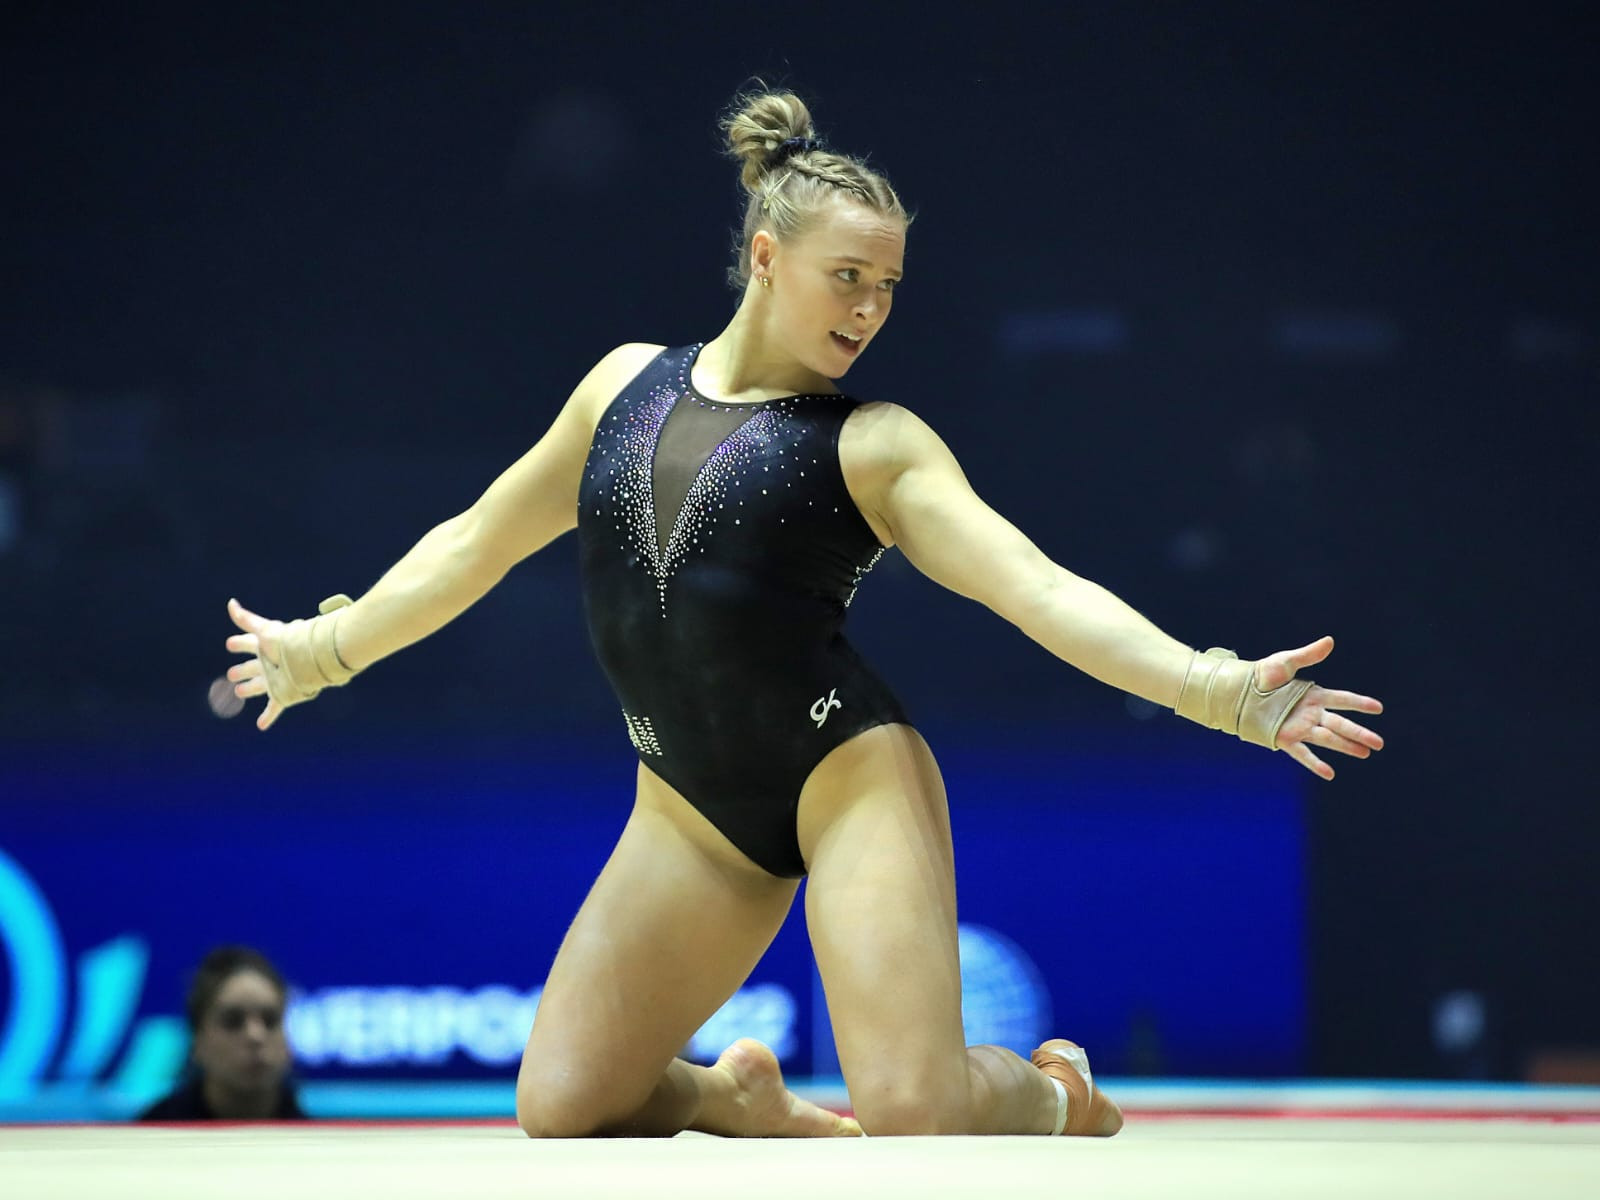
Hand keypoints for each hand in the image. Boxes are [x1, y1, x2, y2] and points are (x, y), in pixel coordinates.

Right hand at [224, 597, 288, 730]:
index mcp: (266, 647)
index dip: (239, 643)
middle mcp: (270, 664)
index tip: (230, 643)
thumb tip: (231, 604)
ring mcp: (276, 680)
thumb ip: (247, 619)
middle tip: (231, 674)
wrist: (311, 658)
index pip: (249, 643)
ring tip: (239, 692)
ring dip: (250, 688)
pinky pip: (274, 708)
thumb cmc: (288, 641)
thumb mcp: (265, 630)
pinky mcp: (283, 694)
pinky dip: (268, 717)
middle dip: (243, 670)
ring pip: (260, 686)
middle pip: (253, 667)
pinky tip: (262, 725)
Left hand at [1255, 636, 1383, 779]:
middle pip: (1341, 724)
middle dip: (1360, 733)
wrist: (1238, 690)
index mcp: (1314, 695)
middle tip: (1379, 743)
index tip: (1378, 708)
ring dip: (1346, 747)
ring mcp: (1299, 727)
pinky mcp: (1285, 739)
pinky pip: (1303, 753)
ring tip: (1365, 753)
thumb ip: (1308, 655)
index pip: (1342, 699)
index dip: (1360, 703)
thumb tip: (1329, 641)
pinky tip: (1329, 774)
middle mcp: (1311, 713)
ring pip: (1328, 739)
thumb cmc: (1263, 675)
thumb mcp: (1286, 662)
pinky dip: (1315, 764)